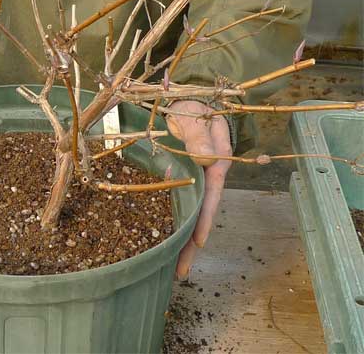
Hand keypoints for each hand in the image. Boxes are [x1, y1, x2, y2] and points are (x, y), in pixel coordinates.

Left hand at [166, 100, 232, 279]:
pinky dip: (171, 222)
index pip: (210, 197)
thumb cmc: (195, 109)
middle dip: (190, 244)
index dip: (203, 220)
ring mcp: (193, 182)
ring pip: (188, 214)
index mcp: (215, 165)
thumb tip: (206, 159)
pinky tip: (162, 239)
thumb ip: (200, 136)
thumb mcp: (196, 117)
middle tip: (179, 271)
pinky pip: (177, 205)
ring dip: (180, 239)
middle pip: (200, 215)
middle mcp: (206, 178)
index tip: (196, 243)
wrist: (190, 105)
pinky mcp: (181, 181)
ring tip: (170, 266)